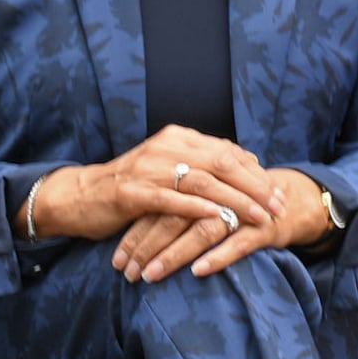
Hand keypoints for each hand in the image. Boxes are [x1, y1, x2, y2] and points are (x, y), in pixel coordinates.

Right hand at [23, 127, 281, 249]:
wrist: (79, 196)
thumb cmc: (131, 188)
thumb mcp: (169, 168)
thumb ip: (203, 163)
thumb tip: (247, 161)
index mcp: (177, 138)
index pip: (228, 151)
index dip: (256, 172)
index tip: (279, 192)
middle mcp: (166, 147)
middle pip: (222, 163)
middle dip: (255, 186)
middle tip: (279, 207)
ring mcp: (148, 169)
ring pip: (203, 182)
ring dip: (236, 201)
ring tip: (259, 218)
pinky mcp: (132, 193)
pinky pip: (171, 201)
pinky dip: (197, 210)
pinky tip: (218, 220)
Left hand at [119, 169, 335, 281]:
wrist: (289, 200)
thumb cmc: (236, 205)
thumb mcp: (204, 200)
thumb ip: (174, 206)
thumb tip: (130, 230)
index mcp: (199, 181)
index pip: (159, 205)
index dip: (136, 232)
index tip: (117, 260)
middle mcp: (217, 191)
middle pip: (174, 216)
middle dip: (147, 247)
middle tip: (126, 273)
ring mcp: (241, 208)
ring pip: (202, 230)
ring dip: (174, 254)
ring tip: (151, 276)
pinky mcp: (263, 226)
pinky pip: (239, 242)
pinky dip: (218, 256)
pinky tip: (198, 272)